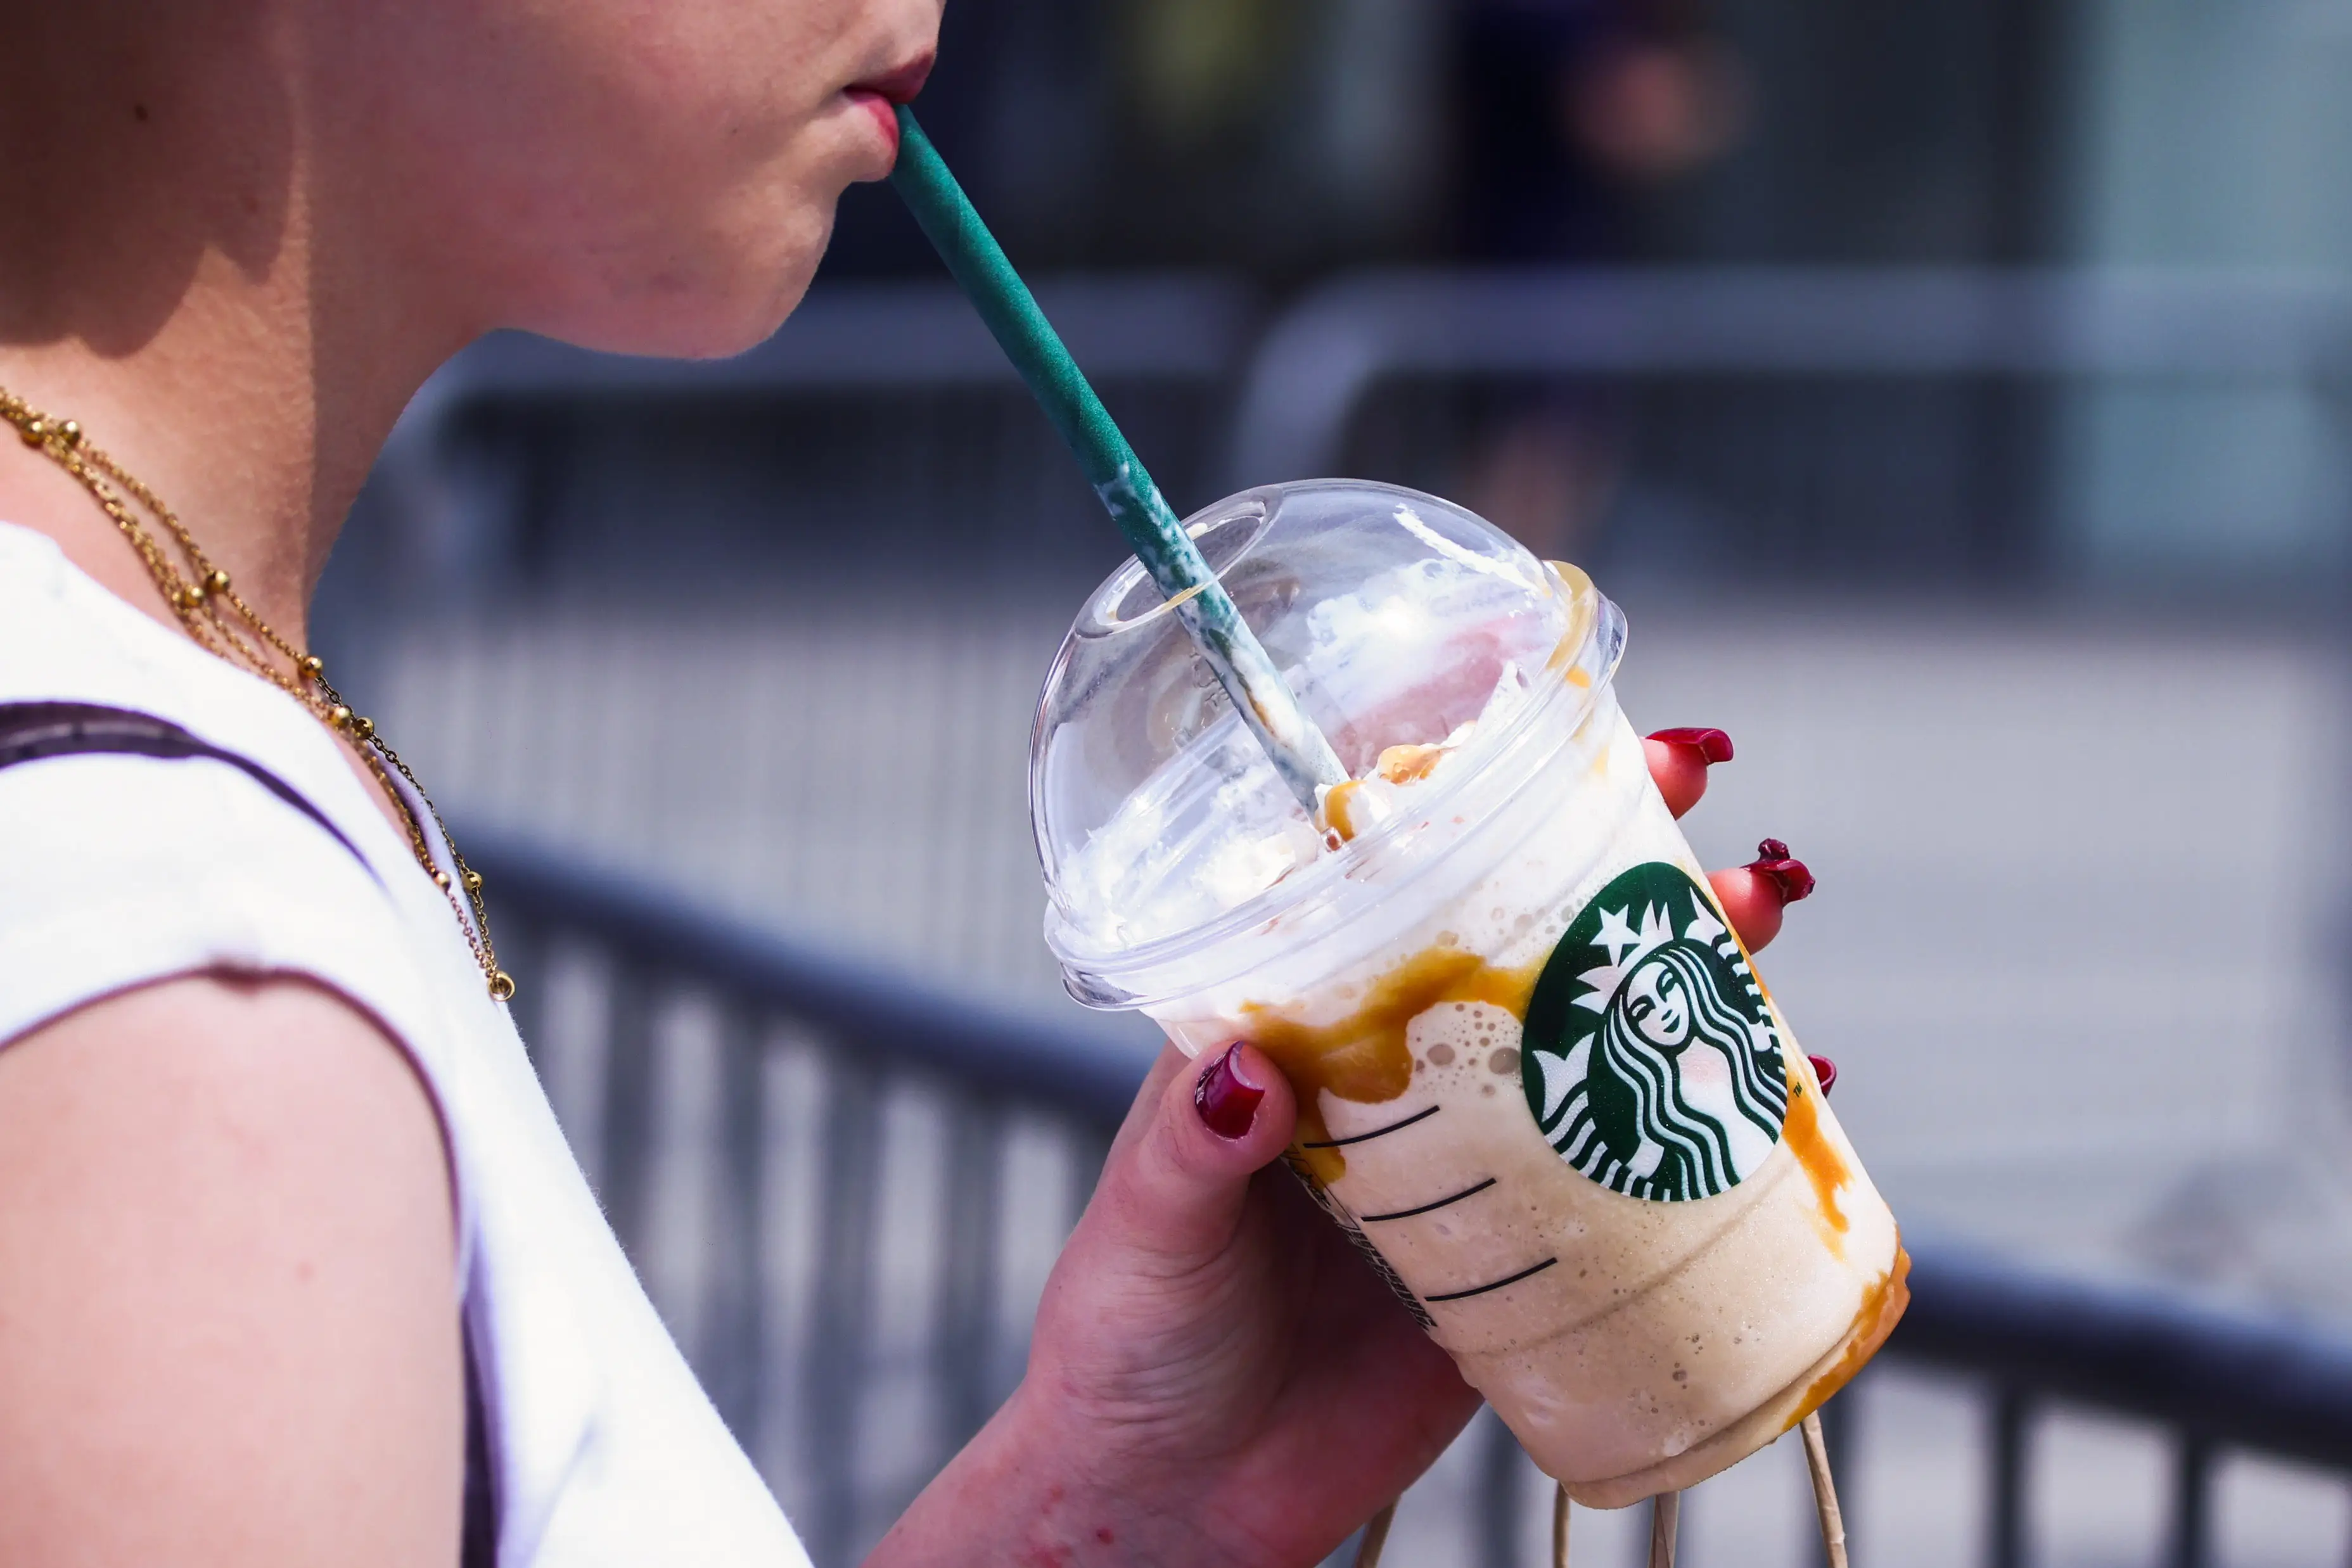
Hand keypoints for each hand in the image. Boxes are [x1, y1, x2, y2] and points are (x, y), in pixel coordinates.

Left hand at [872, 728, 1810, 1567]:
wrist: (1178, 1501)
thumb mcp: (1147, 1233)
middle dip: (1621, 878)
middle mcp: (1389, 1083)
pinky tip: (1790, 1096)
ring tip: (1757, 929)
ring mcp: (1463, 1167)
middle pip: (1517, 950)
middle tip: (1715, 838)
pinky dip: (1710, 1133)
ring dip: (1681, 981)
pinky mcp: (1518, 1264)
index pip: (1389, 893)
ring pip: (1586, 1045)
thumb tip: (1238, 1080)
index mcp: (1295, 1037)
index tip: (1562, 748)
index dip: (1476, 814)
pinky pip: (1625, 1182)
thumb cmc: (1129, 1344)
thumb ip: (1187, 1158)